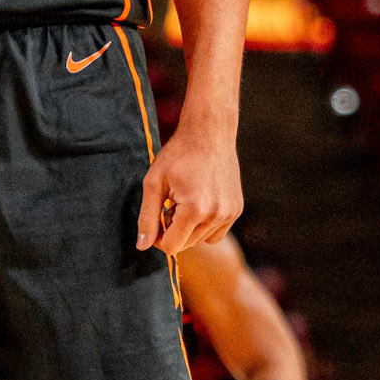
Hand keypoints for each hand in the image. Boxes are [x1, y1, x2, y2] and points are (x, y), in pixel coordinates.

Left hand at [137, 118, 241, 254]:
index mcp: (194, 210)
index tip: (155, 219)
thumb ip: (147, 217)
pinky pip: (216, 233)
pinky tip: (199, 203)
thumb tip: (141, 247)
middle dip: (173, 230)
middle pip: (186, 245)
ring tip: (183, 201)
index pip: (171, 247)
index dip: (157, 238)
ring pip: (202, 240)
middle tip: (169, 204)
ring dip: (189, 228)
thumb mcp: (154, 183)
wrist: (209, 133)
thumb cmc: (178, 155)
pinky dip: (205, 225)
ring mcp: (230, 213)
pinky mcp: (237, 209)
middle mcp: (216, 215)